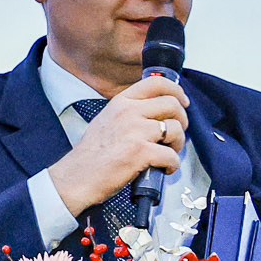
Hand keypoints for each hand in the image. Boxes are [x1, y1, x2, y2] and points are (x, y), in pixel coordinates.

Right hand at [47, 73, 188, 214]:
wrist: (77, 177)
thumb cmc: (92, 155)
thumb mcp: (107, 120)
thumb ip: (129, 112)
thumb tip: (156, 114)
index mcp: (121, 102)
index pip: (156, 83)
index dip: (176, 91)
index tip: (183, 101)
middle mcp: (129, 112)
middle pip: (172, 105)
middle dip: (182, 120)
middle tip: (177, 134)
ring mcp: (135, 131)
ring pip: (176, 129)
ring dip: (178, 144)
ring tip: (168, 153)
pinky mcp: (141, 152)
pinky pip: (172, 155)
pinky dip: (172, 165)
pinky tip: (163, 169)